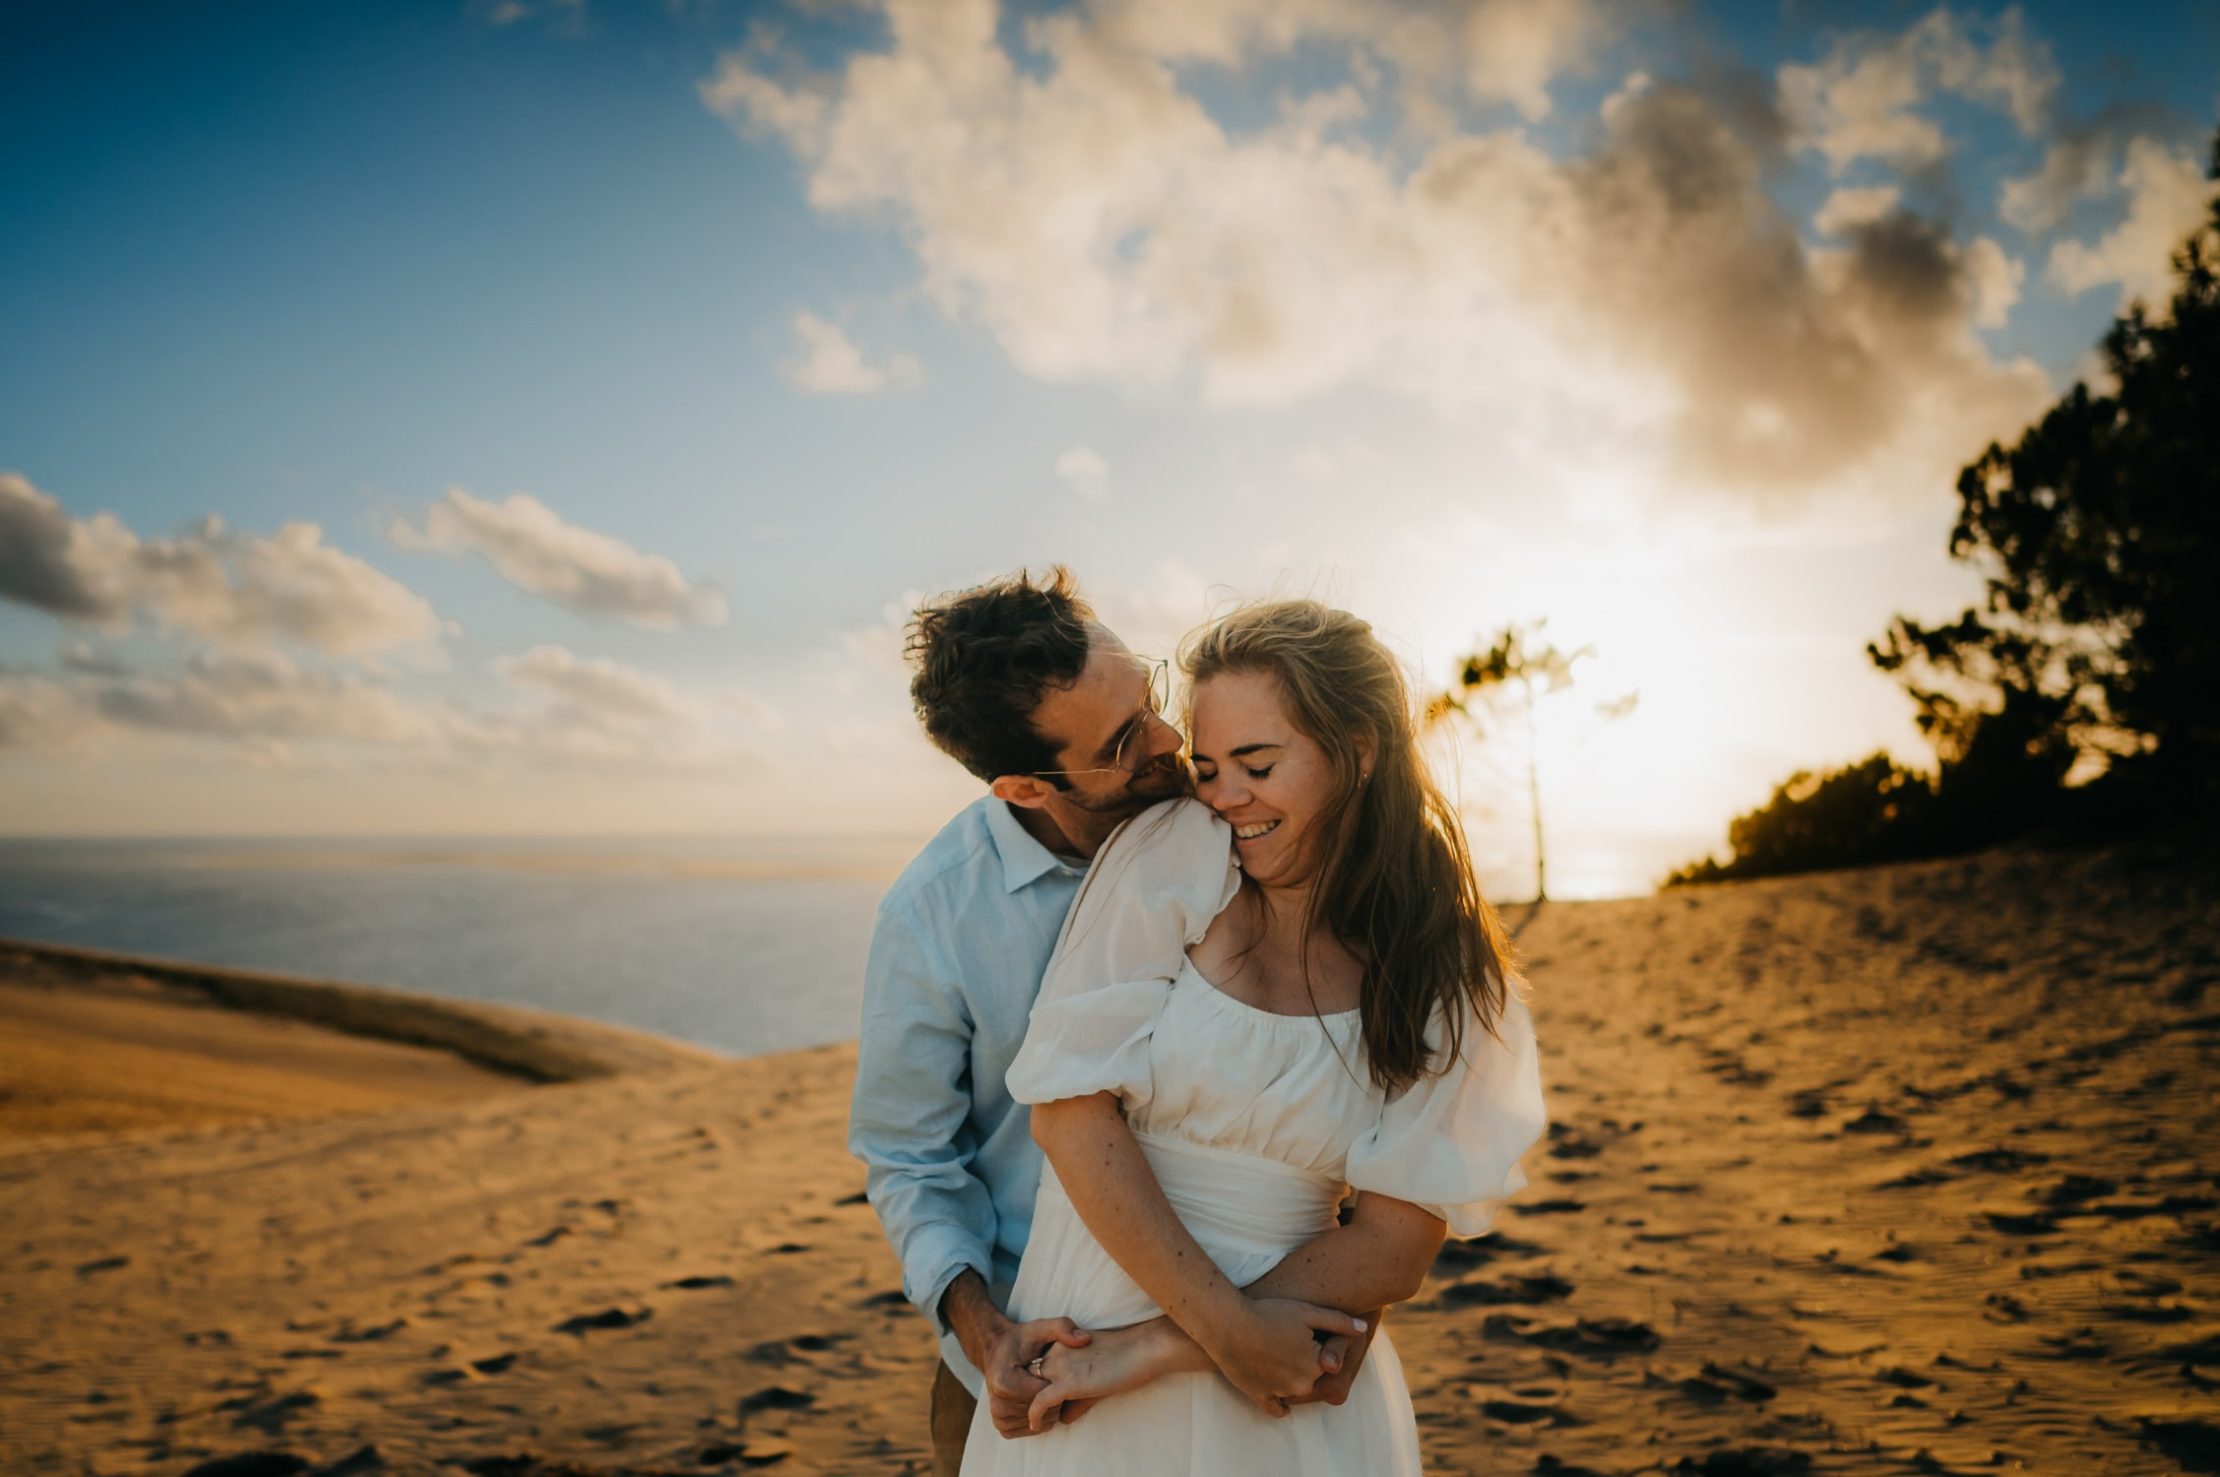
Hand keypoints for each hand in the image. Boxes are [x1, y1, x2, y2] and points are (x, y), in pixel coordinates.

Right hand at [980, 1316, 1093, 1439]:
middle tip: (1048, 1379)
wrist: (997, 1350)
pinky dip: (1039, 1418)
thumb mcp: (1041, 1328)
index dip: (1058, 1384)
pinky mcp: (1001, 1425)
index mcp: (1006, 1382)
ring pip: (1040, 1424)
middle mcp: (998, 1403)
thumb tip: (1085, 1339)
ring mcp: (998, 1416)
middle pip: (1044, 1412)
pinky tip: (1036, 1399)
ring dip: (1047, 1409)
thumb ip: (1063, 1328)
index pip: (1046, 1395)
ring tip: (1041, 1386)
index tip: (1055, 1370)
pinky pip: (1030, 1430)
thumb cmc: (1022, 1340)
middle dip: (1054, 1397)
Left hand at [1022, 1321, 1181, 1431]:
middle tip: (1043, 1415)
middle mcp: (1055, 1352)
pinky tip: (1036, 1426)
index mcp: (1061, 1343)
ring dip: (1037, 1408)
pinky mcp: (1069, 1382)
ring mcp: (1060, 1366)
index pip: (1037, 1368)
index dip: (1040, 1386)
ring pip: (1033, 1391)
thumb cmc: (1127, 1357)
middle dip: (1034, 1397)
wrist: (1143, 1348)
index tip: (1048, 1402)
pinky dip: (1036, 1416)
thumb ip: (1077, 1395)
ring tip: (1041, 1423)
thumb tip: (1065, 1418)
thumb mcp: (1094, 1373)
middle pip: (1032, 1380)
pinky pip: (1040, 1403)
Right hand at [1201, 1297, 1365, 1415]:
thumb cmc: (1269, 1313)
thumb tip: (1364, 1329)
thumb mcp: (1308, 1311)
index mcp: (1317, 1364)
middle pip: (1313, 1376)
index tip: (1307, 1332)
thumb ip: (1339, 1322)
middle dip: (1307, 1363)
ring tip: (1280, 1354)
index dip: (1319, 1343)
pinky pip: (1276, 1408)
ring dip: (1293, 1378)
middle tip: (1292, 1341)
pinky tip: (1278, 1386)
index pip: (1329, 1361)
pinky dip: (1279, 1401)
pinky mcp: (1260, 1397)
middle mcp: (1302, 1384)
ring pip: (1296, 1391)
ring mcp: (1280, 1393)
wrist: (1228, 1325)